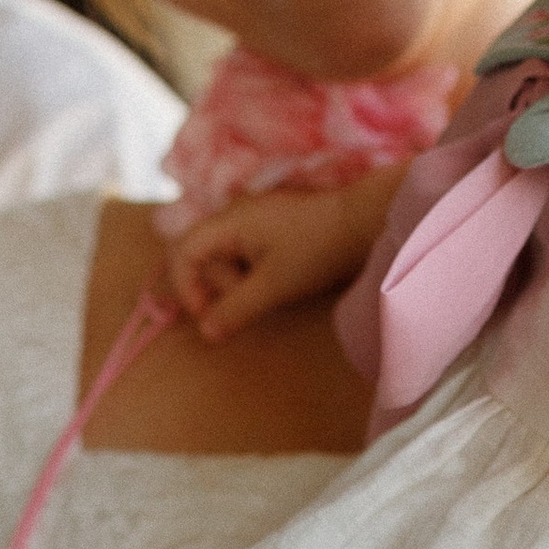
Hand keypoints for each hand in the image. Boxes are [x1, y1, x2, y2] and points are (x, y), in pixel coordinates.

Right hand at [164, 162, 407, 344]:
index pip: (184, 251)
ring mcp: (253, 220)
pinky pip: (245, 255)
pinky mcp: (270, 228)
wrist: (365, 222)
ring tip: (271, 290)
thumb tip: (206, 333)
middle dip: (222, 287)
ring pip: (225, 259)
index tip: (205, 316)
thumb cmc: (319, 249)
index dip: (185, 287)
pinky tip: (277, 280)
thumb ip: (236, 309)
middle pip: (204, 257)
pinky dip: (252, 274)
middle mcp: (235, 215)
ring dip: (239, 282)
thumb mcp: (274, 285)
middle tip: (254, 300)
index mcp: (229, 221)